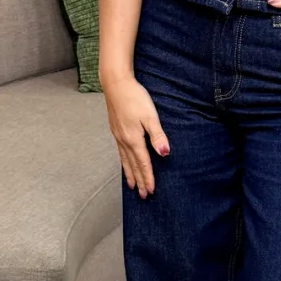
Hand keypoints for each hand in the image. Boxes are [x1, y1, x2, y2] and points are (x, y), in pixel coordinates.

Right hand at [103, 75, 169, 197]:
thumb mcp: (150, 116)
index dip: (148, 178)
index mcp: (134, 139)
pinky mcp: (115, 131)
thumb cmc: (135, 98)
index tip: (151, 190)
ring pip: (125, 161)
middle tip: (144, 196)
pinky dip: (123, 163)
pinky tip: (124, 165)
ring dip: (130, 175)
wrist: (116, 85)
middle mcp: (124, 141)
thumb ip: (157, 136)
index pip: (143, 163)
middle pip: (133, 166)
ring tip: (133, 186)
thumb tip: (165, 153)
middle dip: (139, 181)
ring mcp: (118, 136)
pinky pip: (120, 153)